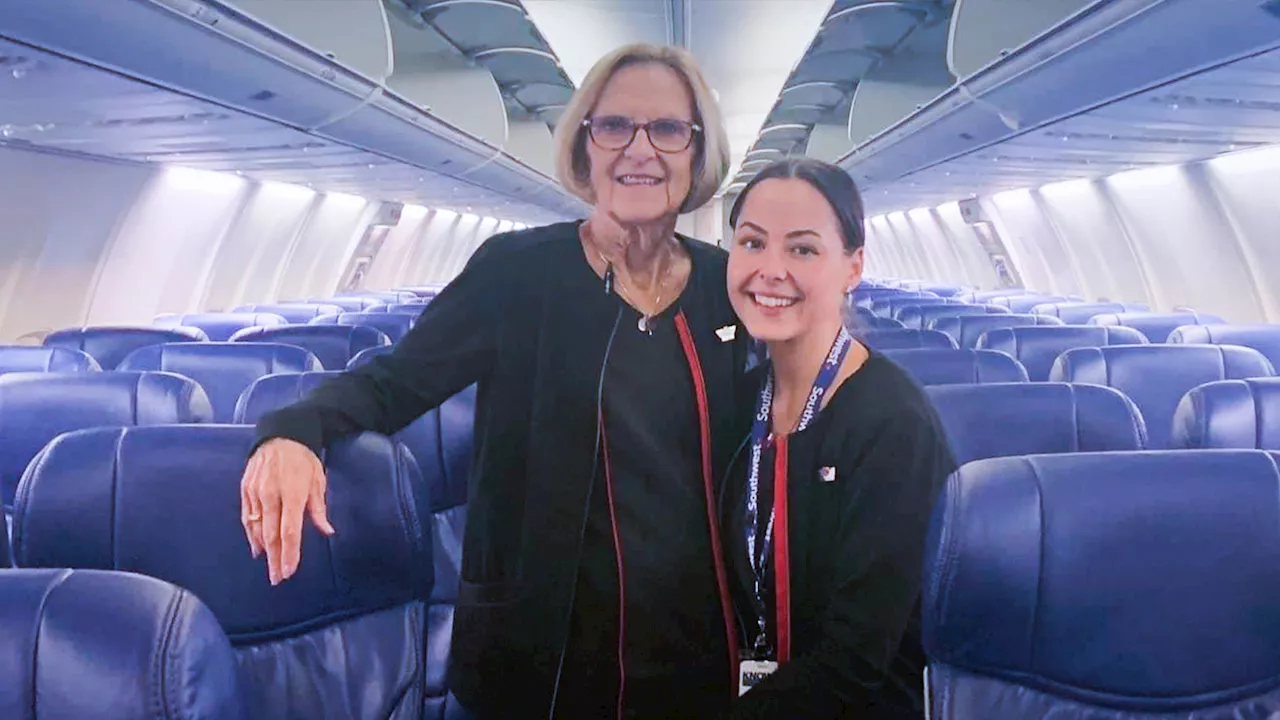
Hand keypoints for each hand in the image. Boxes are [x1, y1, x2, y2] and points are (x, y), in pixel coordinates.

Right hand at [240, 438, 334, 584]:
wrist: (280, 435)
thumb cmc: (304, 459)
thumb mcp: (317, 480)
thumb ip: (318, 508)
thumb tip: (327, 531)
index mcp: (292, 493)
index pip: (290, 531)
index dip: (290, 553)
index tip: (289, 570)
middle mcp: (271, 495)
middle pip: (271, 535)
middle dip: (275, 559)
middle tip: (278, 579)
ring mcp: (255, 493)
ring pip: (256, 528)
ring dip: (263, 550)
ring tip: (270, 567)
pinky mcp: (245, 489)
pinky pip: (247, 517)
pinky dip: (251, 534)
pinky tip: (257, 547)